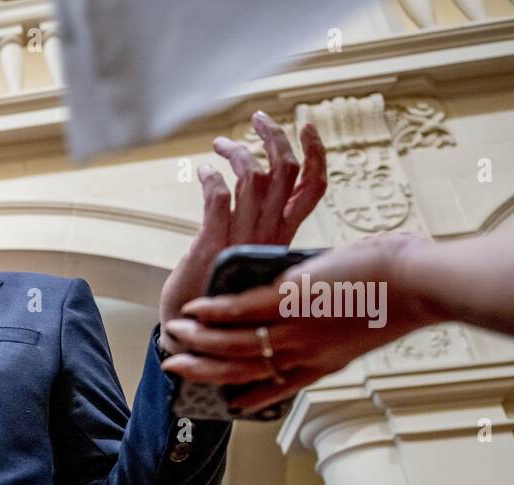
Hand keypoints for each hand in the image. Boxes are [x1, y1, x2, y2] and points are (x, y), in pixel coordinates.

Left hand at [158, 112, 327, 352]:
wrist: (198, 337)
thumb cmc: (223, 296)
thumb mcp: (254, 259)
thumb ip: (264, 226)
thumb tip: (266, 186)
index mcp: (285, 237)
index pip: (312, 187)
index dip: (315, 153)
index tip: (308, 127)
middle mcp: (270, 236)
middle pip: (285, 172)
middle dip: (275, 137)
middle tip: (259, 118)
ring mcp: (243, 241)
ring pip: (254, 178)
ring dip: (237, 151)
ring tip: (221, 144)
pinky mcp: (213, 246)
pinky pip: (218, 198)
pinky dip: (212, 178)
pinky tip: (204, 173)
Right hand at [162, 233, 436, 414]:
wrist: (420, 283)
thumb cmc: (402, 296)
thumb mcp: (364, 327)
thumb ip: (333, 325)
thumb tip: (312, 304)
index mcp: (322, 364)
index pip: (275, 387)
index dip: (247, 396)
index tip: (227, 401)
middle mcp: (303, 354)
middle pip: (241, 370)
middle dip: (203, 370)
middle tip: (175, 367)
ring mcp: (295, 328)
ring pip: (234, 343)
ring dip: (199, 339)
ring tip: (176, 332)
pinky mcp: (293, 298)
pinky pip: (243, 310)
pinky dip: (214, 312)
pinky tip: (196, 309)